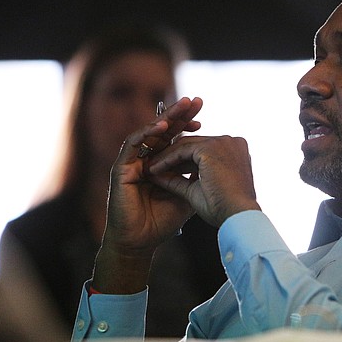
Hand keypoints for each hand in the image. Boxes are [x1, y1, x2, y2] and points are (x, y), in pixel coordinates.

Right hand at [92, 97, 203, 292]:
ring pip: (148, 133)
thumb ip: (198, 177)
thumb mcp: (189, 194)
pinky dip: (147, 134)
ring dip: (165, 118)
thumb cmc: (163, 220)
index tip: (203, 120)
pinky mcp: (121, 167)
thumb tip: (221, 162)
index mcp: (160, 164)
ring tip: (181, 108)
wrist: (142, 240)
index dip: (187, 128)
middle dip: (180, 115)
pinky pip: (133, 144)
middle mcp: (145, 158)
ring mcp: (132, 161)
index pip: (175, 139)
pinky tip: (162, 126)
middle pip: (163, 131)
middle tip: (195, 101)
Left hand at [145, 134, 261, 227]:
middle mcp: (231, 143)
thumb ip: (182, 181)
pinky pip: (182, 150)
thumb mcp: (200, 190)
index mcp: (235, 152)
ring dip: (166, 157)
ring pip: (186, 146)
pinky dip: (166, 160)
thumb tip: (161, 177)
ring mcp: (222, 143)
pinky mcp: (210, 148)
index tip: (167, 171)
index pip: (203, 151)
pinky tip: (154, 170)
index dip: (183, 161)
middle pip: (194, 145)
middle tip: (153, 167)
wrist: (237, 217)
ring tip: (150, 169)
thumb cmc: (225, 210)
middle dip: (172, 156)